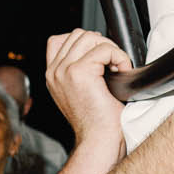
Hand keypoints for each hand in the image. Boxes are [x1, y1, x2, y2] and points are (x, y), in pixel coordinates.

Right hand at [45, 28, 129, 155]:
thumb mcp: (78, 93)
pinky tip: (121, 72)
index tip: (99, 57)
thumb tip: (95, 49)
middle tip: (112, 63)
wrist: (98, 139)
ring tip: (116, 68)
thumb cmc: (97, 121)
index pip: (59, 39)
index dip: (83, 42)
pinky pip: (105, 49)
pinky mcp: (79, 72)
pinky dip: (119, 57)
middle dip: (101, 44)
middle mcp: (54, 72)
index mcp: (52, 75)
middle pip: (78, 34)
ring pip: (90, 38)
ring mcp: (64, 71)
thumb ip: (76, 71)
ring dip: (110, 49)